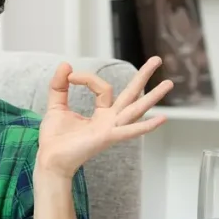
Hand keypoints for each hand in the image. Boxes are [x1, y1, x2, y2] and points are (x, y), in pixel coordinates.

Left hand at [36, 56, 171, 178]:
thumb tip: (66, 64)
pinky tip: (162, 119)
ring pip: (135, 109)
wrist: (50, 159)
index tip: (70, 77)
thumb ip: (59, 85)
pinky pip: (129, 130)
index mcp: (101, 113)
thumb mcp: (57, 106)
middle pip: (131, 94)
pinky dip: (146, 126)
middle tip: (157, 59)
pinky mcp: (107, 137)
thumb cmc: (55, 139)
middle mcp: (110, 120)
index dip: (87, 77)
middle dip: (143, 77)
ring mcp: (111, 129)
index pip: (103, 87)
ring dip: (152, 96)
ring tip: (169, 83)